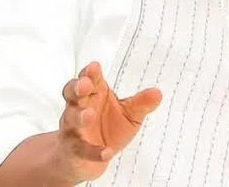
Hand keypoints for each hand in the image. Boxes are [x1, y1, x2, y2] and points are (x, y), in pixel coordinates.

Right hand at [52, 61, 161, 182]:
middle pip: (72, 93)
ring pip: (71, 119)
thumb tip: (158, 93)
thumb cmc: (108, 129)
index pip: (88, 79)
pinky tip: (107, 152)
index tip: (94, 67)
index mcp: (94, 94)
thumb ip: (141, 104)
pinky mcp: (74, 151)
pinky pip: (81, 150)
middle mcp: (79, 108)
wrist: (89, 160)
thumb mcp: (129, 115)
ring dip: (80, 116)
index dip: (89, 73)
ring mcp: (74, 129)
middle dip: (77, 87)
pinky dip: (93, 151)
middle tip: (85, 85)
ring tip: (90, 115)